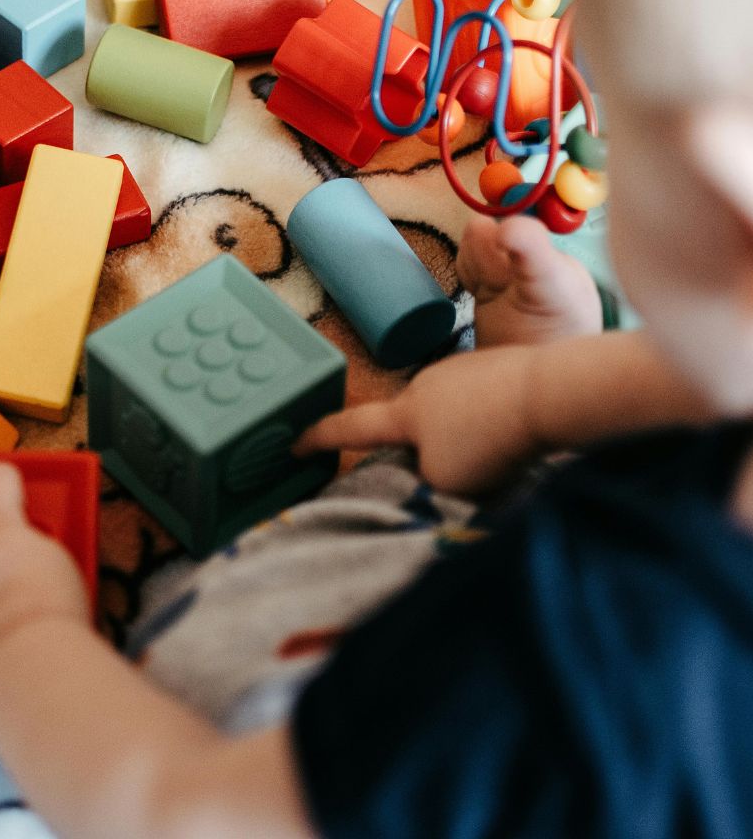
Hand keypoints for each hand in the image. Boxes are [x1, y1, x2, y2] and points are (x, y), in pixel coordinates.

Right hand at [294, 345, 539, 496]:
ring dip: (469, 433)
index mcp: (405, 414)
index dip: (320, 438)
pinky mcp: (498, 368)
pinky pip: (486, 404)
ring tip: (504, 452)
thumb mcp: (445, 478)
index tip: (296, 442)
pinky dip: (495, 420)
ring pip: (454, 415)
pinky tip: (519, 431)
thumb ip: (425, 475)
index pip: (352, 429)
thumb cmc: (493, 439)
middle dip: (429, 447)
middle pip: (415, 425)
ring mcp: (462, 371)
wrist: (550, 393)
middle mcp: (426, 384)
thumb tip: (435, 462)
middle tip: (465, 469)